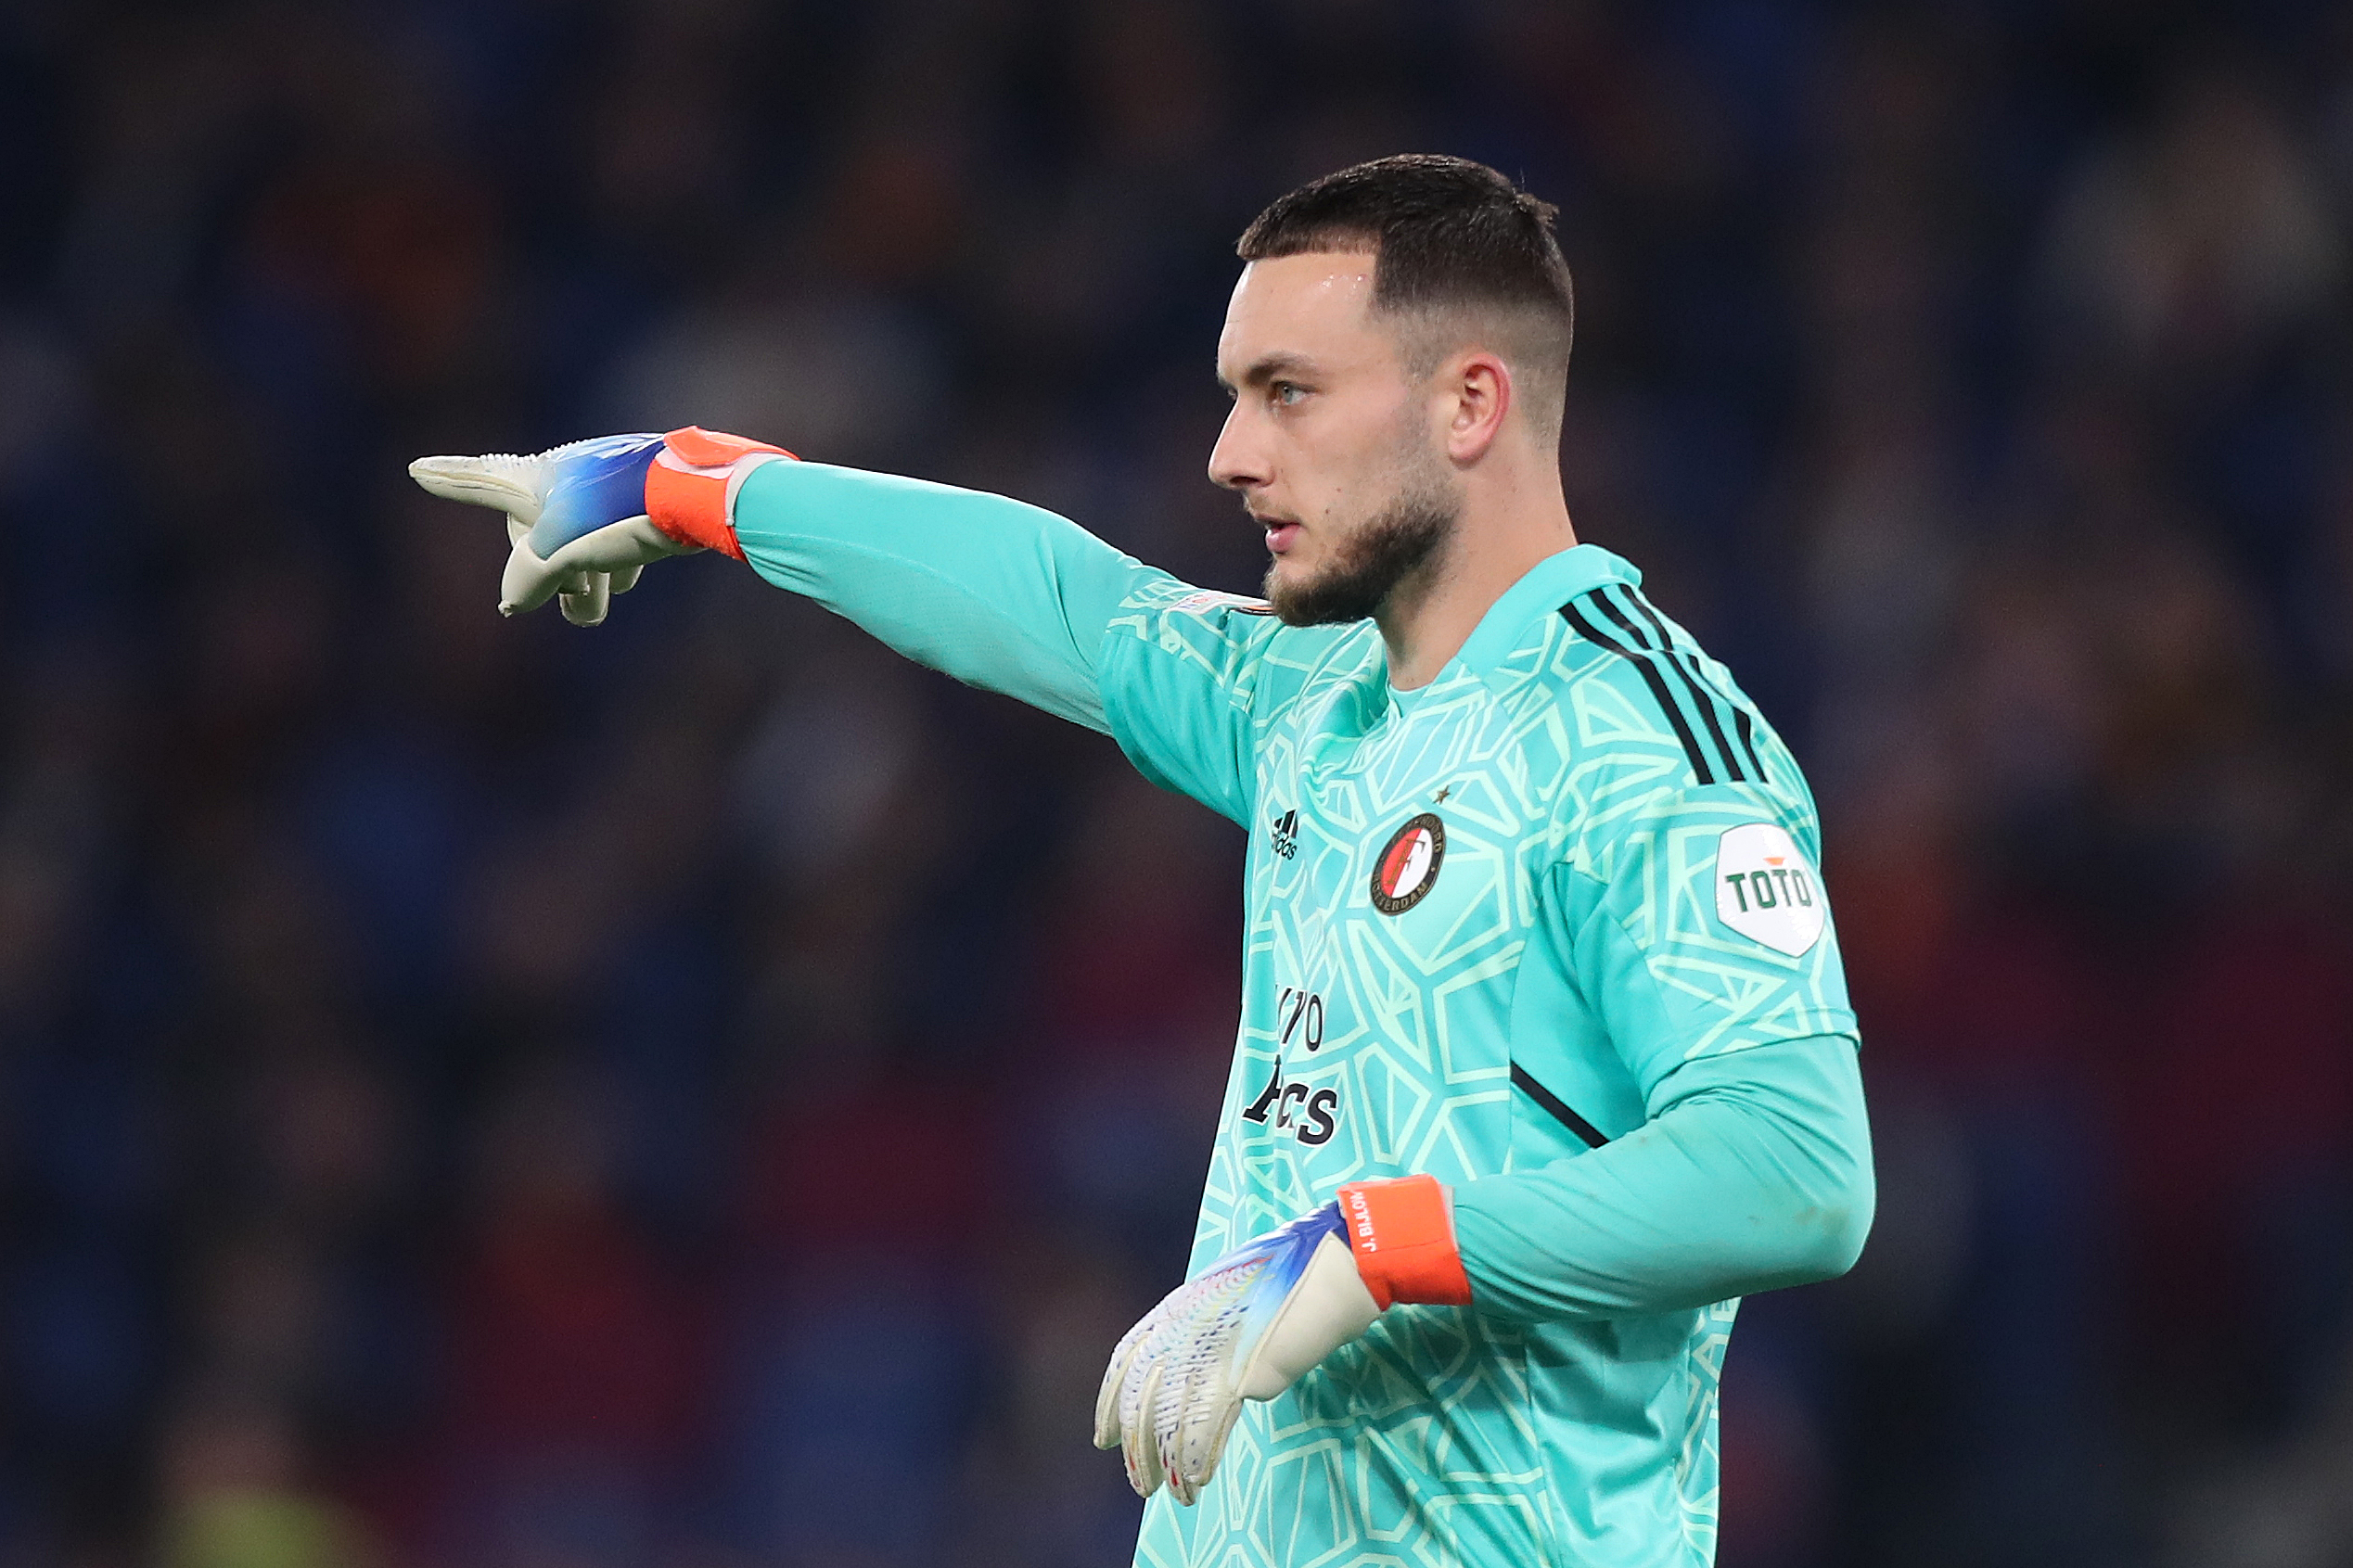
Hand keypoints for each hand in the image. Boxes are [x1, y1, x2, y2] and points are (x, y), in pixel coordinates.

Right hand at [408, 427, 788, 624]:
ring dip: (586, 581)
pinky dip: (618, 567)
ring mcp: (604, 492)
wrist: (699, 496)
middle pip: (538, 540)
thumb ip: (527, 578)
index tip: (418, 470)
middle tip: (564, 599)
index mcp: (537, 481)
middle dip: (550, 575)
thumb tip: (512, 601)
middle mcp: (565, 480)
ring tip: (594, 604)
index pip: (481, 482)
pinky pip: (615, 545)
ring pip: (579, 549)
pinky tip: (630, 576)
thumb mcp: (558, 553)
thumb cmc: (619, 512)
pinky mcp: (642, 508)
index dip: (451, 480)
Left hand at [1093, 1203, 1375, 1504]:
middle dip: (1136, 1448)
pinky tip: (1198, 1481)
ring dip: (1167, 1467)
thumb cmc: (1293, 1278)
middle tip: (1139, 1482)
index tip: (1104, 1437)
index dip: (1110, 1403)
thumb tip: (1204, 1368)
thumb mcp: (1234, 1295)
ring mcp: (1207, 1353)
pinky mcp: (1237, 1376)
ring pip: (1168, 1423)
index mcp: (1177, 1305)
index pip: (1125, 1359)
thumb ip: (1210, 1329)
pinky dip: (1197, 1459)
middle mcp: (1181, 1328)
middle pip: (1140, 1400)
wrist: (1330, 1271)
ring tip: (1176, 1496)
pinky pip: (1204, 1429)